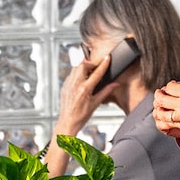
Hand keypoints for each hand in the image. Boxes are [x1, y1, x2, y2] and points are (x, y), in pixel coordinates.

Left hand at [45, 57, 116, 175]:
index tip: (107, 58)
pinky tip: (81, 80)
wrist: (67, 122)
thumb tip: (115, 84)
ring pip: (75, 68)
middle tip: (96, 66)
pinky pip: (70, 75)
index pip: (96, 73)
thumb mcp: (96, 104)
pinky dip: (77, 74)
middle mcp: (75, 85)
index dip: (103, 64)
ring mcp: (68, 85)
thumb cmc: (81, 116)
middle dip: (91, 63)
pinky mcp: (64, 86)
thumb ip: (106, 92)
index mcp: (84, 90)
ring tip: (89, 72)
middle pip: (83, 65)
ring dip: (83, 67)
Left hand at [153, 80, 179, 136]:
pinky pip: (170, 124)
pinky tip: (166, 116)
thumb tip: (174, 86)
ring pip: (162, 113)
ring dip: (158, 109)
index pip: (169, 87)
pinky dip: (165, 120)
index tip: (170, 87)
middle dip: (158, 96)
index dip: (168, 86)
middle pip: (162, 99)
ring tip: (159, 106)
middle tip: (159, 94)